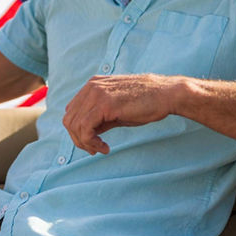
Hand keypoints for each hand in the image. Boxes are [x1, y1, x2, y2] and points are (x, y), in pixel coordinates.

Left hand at [62, 74, 180, 153]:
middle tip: (95, 150)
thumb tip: (85, 134)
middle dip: (79, 139)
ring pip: (74, 125)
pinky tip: (104, 147)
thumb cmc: (146, 103)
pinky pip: (85, 128)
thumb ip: (98, 118)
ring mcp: (97, 94)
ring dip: (85, 142)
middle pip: (69, 120)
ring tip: (101, 149)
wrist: (166, 94)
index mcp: (92, 85)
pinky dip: (90, 141)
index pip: (72, 112)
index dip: (78, 131)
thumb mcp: (116, 111)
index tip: (93, 143)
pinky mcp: (104, 104)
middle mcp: (91, 87)